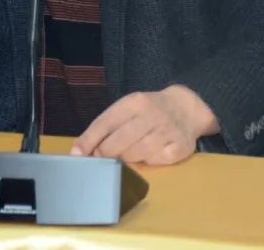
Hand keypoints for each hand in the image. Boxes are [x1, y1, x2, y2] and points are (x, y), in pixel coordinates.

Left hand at [71, 85, 217, 165]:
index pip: (106, 122)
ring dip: (126, 159)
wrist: (186, 107)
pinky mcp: (180, 146)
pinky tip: (148, 155)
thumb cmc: (149, 110)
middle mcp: (151, 114)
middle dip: (105, 154)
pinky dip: (148, 162)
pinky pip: (156, 161)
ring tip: (126, 155)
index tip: (77, 155)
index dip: (89, 140)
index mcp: (134, 102)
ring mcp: (167, 130)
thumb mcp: (128, 109)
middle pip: (119, 141)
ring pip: (136, 154)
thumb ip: (107, 126)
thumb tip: (82, 150)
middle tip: (101, 159)